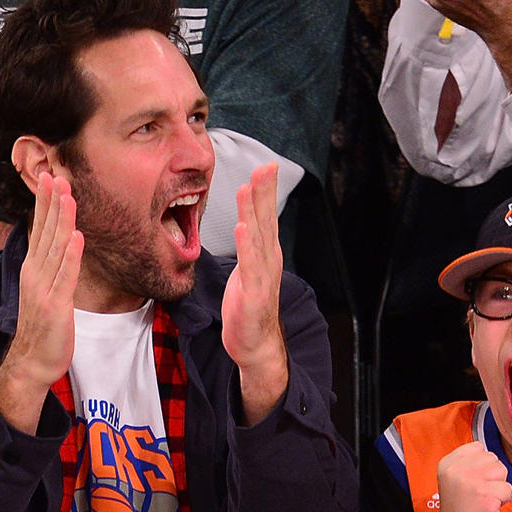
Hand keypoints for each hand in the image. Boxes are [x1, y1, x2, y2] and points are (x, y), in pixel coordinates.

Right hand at [0, 172, 81, 432]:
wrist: (32, 363)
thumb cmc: (43, 330)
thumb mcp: (45, 293)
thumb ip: (51, 269)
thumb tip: (61, 247)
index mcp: (34, 270)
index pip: (40, 230)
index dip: (46, 204)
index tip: (51, 177)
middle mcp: (36, 274)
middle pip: (45, 232)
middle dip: (52, 203)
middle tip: (57, 173)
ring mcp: (44, 289)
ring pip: (55, 248)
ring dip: (62, 221)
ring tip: (68, 195)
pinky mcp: (56, 306)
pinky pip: (65, 276)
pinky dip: (71, 256)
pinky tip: (76, 236)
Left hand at [222, 163, 287, 423]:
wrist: (256, 346)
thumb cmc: (249, 307)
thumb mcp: (248, 270)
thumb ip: (248, 246)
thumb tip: (245, 223)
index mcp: (265, 255)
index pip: (266, 218)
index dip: (266, 192)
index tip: (267, 165)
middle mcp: (268, 262)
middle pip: (265, 222)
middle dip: (264, 194)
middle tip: (264, 167)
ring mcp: (262, 279)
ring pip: (258, 240)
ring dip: (253, 213)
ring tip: (249, 189)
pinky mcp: (252, 296)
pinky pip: (250, 268)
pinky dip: (247, 248)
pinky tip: (243, 230)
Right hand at [435, 441, 511, 511]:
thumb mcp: (455, 480)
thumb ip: (469, 464)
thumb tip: (491, 456)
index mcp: (447, 464)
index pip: (479, 448)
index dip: (482, 467)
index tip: (471, 485)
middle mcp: (457, 470)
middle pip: (493, 459)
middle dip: (491, 478)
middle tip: (477, 496)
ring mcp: (471, 483)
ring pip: (503, 472)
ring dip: (498, 488)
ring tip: (483, 501)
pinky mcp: (486, 497)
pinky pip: (508, 490)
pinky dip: (503, 501)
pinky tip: (488, 510)